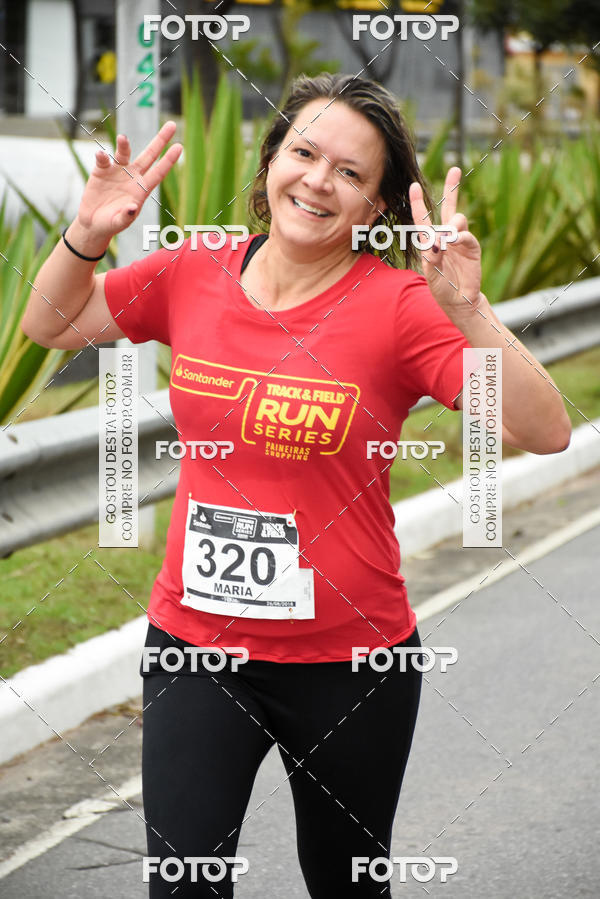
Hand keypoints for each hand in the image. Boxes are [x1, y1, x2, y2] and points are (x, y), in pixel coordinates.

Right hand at [74, 120, 182, 243]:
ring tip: (123, 138)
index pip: (159, 172)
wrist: (94, 222)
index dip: (169, 160)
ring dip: (124, 145)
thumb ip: (127, 216)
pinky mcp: (101, 171)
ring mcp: (117, 171)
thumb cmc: (112, 223)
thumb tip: (133, 207)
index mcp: (142, 189)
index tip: (180, 146)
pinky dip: (102, 157)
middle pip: (149, 155)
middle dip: (160, 140)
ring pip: (124, 153)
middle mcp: (133, 176)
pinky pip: (103, 160)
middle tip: (172, 125)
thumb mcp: (120, 222)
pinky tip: (101, 155)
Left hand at [409, 167, 481, 314]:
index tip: (413, 185)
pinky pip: (466, 237)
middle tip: (455, 169)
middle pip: (449, 207)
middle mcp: (447, 237)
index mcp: (431, 241)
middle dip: (452, 188)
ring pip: (458, 220)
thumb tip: (437, 242)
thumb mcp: (431, 273)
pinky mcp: (472, 248)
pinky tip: (454, 242)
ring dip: (452, 225)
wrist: (459, 301)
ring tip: (447, 239)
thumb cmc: (442, 287)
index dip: (418, 202)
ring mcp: (460, 241)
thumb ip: (432, 258)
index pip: (423, 218)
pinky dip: (460, 238)